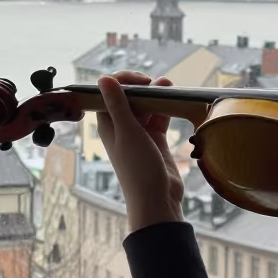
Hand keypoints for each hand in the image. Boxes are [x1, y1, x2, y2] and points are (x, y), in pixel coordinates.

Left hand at [96, 71, 185, 233]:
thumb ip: (117, 104)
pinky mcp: (156, 139)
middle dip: (142, 86)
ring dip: (156, 95)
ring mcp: (139, 133)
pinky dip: (165, 108)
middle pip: (128, 97)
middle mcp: (121, 127)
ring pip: (146, 106)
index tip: (139, 80)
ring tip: (169, 87)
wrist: (156, 198)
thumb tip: (103, 78)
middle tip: (157, 84)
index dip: (121, 81)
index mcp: (108, 124)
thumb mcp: (127, 132)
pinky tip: (174, 100)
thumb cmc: (137, 168)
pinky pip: (159, 117)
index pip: (109, 94)